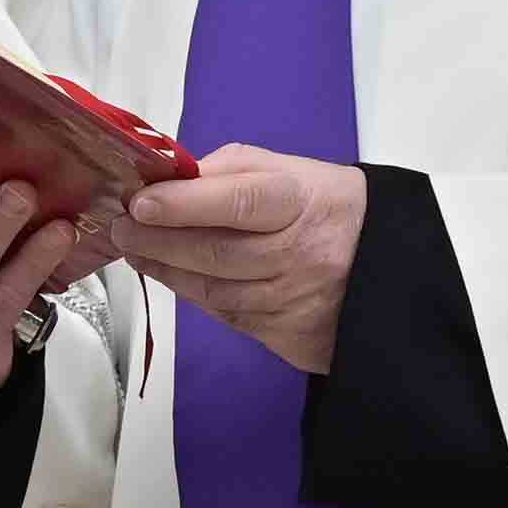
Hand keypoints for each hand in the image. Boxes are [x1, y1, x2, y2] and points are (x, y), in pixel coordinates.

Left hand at [111, 144, 367, 375]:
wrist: (387, 262)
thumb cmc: (324, 205)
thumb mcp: (288, 170)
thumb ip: (228, 172)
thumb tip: (168, 183)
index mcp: (302, 201)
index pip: (237, 202)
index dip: (184, 204)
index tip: (140, 202)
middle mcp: (302, 254)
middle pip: (216, 253)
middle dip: (158, 240)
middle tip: (120, 227)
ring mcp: (296, 300)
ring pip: (215, 291)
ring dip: (166, 271)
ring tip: (136, 250)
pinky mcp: (292, 336)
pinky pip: (230, 318)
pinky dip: (195, 297)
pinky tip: (173, 277)